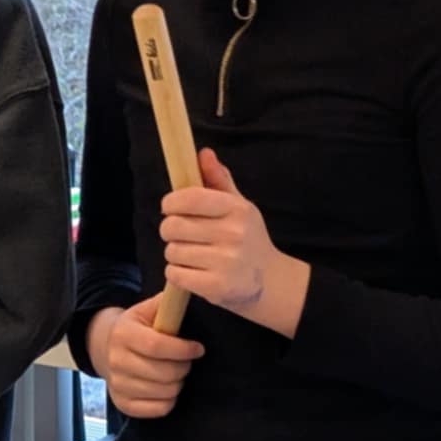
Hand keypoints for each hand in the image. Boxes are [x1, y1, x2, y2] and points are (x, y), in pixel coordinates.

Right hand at [86, 297, 203, 418]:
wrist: (106, 348)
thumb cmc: (136, 329)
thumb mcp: (146, 310)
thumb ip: (165, 303)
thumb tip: (185, 289)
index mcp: (123, 334)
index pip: (156, 346)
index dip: (182, 350)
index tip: (197, 348)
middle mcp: (116, 360)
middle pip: (163, 373)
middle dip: (183, 367)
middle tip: (185, 361)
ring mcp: (118, 384)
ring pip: (164, 392)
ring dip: (177, 383)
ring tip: (174, 373)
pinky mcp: (122, 403)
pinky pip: (158, 409)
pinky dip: (169, 400)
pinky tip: (166, 388)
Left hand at [161, 149, 308, 336]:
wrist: (269, 280)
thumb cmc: (247, 238)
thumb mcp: (238, 206)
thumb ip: (218, 181)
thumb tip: (204, 153)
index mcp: (237, 209)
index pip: (189, 198)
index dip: (171, 202)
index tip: (170, 208)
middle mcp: (233, 234)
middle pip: (172, 226)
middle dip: (170, 231)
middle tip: (182, 235)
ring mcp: (226, 262)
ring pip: (172, 251)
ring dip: (175, 254)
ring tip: (192, 255)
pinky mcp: (217, 287)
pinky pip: (175, 274)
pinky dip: (177, 274)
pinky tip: (193, 272)